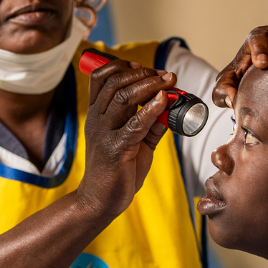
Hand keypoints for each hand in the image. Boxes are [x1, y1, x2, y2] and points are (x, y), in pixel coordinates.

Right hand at [77, 56, 173, 219]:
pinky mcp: (115, 150)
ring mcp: (104, 134)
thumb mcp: (134, 142)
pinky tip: (164, 100)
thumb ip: (150, 124)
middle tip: (166, 76)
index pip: (102, 77)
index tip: (146, 68)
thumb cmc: (116, 171)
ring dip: (149, 85)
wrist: (100, 201)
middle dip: (143, 73)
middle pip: (115, 83)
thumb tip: (171, 106)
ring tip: (169, 82)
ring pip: (123, 98)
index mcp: (97, 114)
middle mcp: (96, 120)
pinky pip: (134, 124)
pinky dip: (151, 109)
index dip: (123, 66)